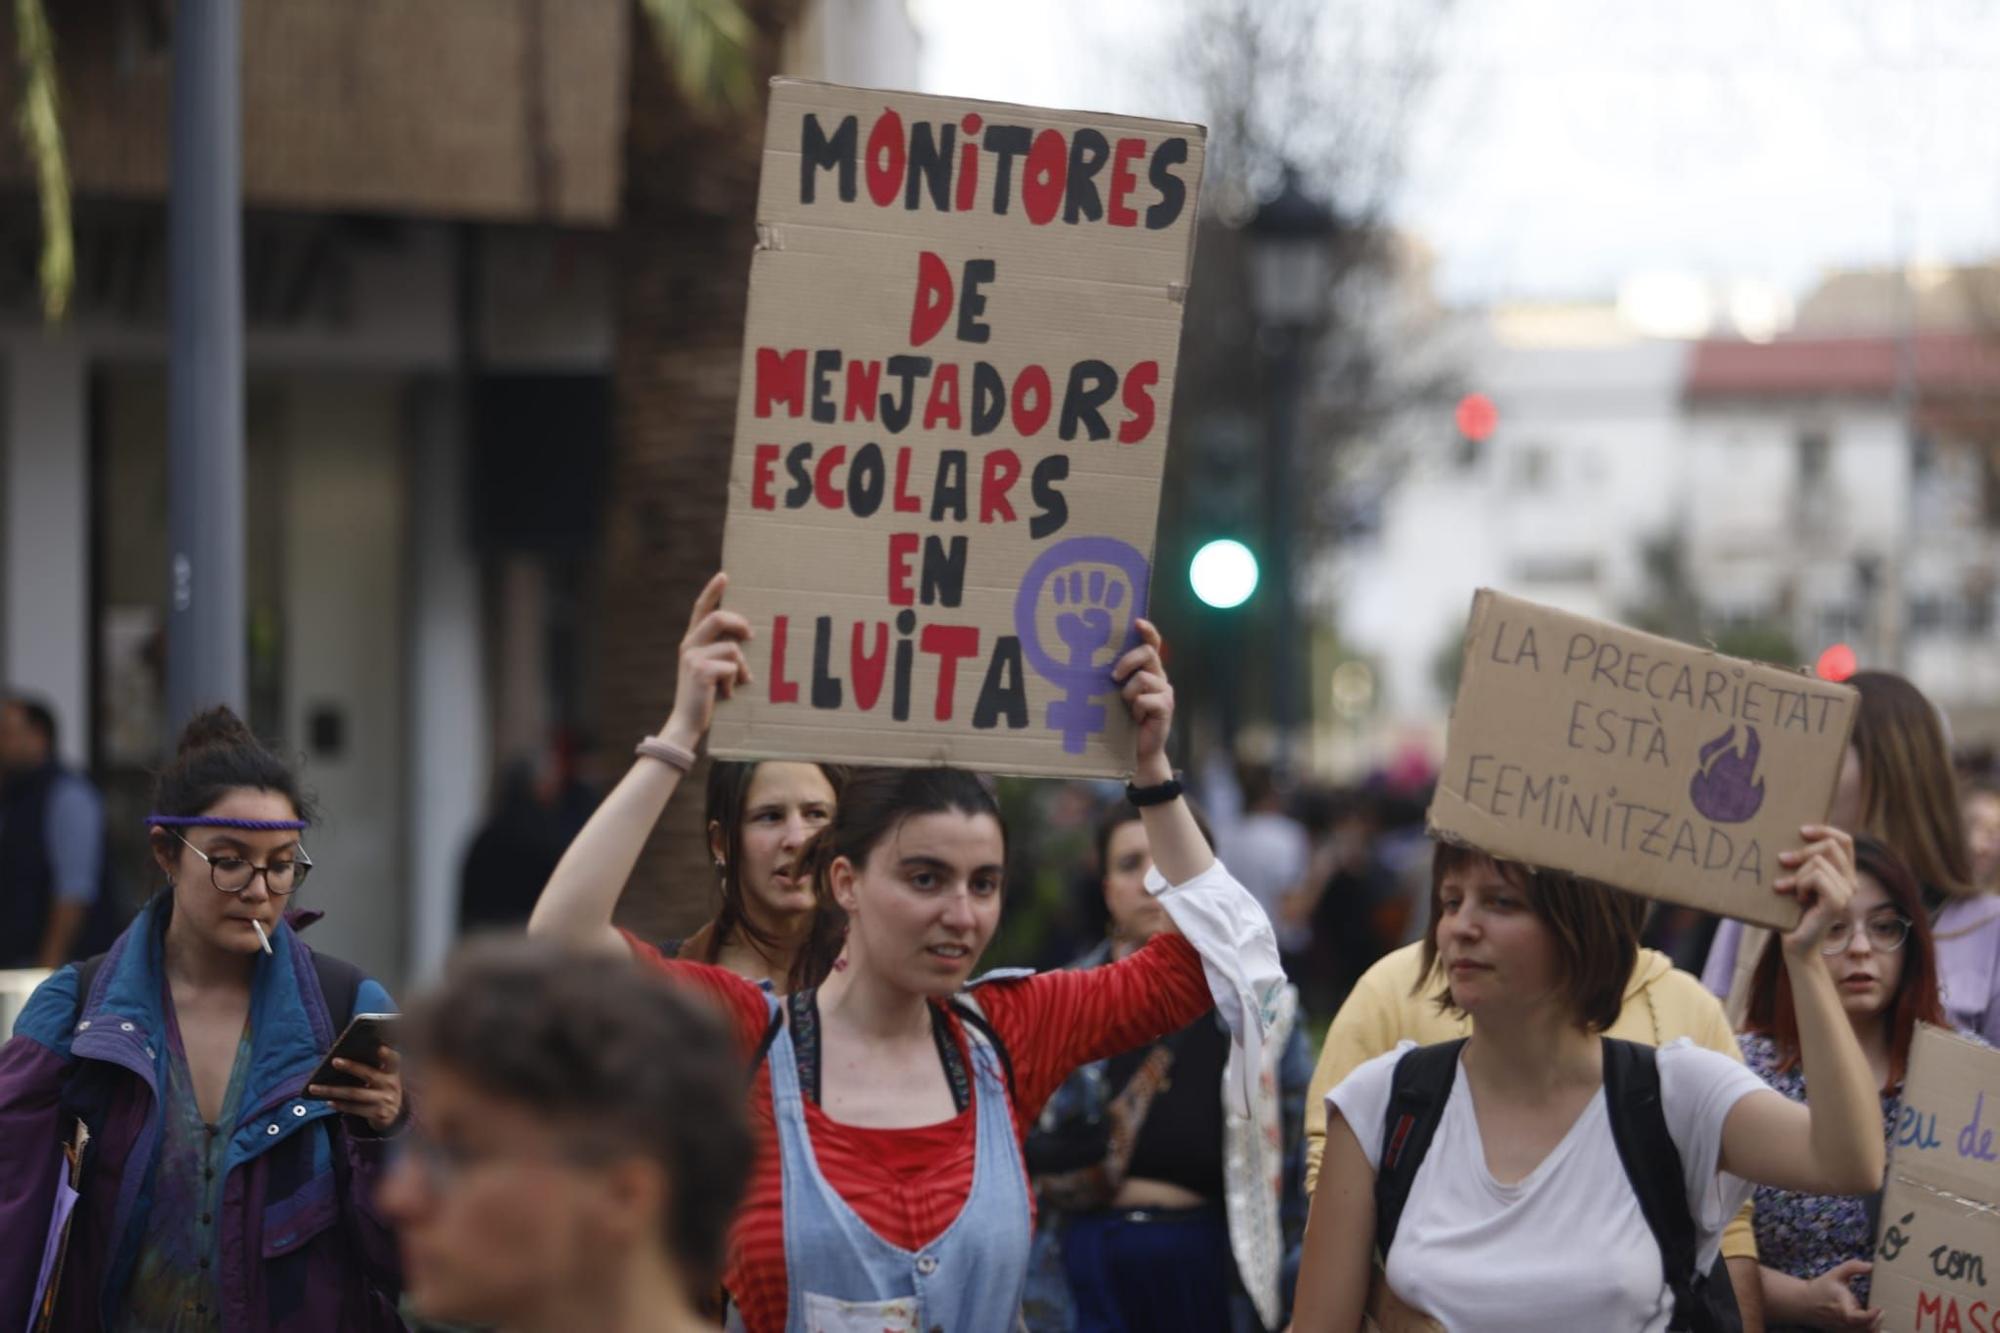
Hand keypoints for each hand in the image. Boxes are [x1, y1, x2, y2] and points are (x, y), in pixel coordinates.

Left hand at [309, 1044, 402, 1132]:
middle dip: (352, 1067)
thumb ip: (373, 1068)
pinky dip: (340, 1105)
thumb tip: (341, 1060)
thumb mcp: (384, 1078)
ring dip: (333, 1090)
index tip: (379, 1047)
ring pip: (355, 1093)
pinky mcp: (378, 1115)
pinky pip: (355, 1109)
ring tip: (314, 1087)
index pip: (394, 1060)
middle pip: (369, 1074)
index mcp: (393, 1072)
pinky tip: (328, 1102)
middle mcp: (391, 1085)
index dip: (388, 1054)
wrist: (394, 1116)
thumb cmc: (381, 1090)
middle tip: (334, 1061)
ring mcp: (385, 1101)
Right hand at [661, 572, 752, 749]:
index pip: (701, 609)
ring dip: (742, 666)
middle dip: (739, 623)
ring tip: (738, 682)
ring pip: (732, 647)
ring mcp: (693, 657)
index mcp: (691, 641)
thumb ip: (721, 650)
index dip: (712, 591)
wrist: (687, 722)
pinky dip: (735, 681)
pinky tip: (726, 694)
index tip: (725, 576)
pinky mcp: (701, 671)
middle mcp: (689, 645)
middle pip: (718, 618)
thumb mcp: (711, 669)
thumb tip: (747, 637)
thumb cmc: (706, 696)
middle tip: (751, 634)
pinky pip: (733, 667)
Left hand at [1112, 620, 1172, 782]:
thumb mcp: (1116, 695)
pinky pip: (1146, 699)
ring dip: (1129, 693)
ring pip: (1144, 678)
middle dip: (1128, 661)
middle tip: (1114, 676)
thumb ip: (1115, 679)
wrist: (1138, 752)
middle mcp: (1160, 677)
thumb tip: (1089, 661)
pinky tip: (1136, 719)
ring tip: (1127, 708)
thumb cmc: (1122, 722)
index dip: (1147, 631)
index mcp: (1148, 670)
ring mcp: (1165, 692)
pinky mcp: (1166, 707)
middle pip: (1148, 653)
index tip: (1136, 622)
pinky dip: (1136, 709)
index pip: (1152, 643)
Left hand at [1776, 824, 1857, 959]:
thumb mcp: (1797, 878)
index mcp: (1844, 874)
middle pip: (1830, 846)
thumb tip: (1796, 832)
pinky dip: (1800, 884)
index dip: (1825, 830)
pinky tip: (1797, 899)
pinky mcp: (1838, 902)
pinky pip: (1817, 877)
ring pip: (1819, 862)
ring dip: (1797, 875)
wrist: (1795, 943)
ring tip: (1790, 890)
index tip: (1801, 830)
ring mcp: (1847, 893)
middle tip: (1782, 861)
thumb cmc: (1790, 909)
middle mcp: (1851, 882)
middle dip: (1802, 851)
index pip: (1845, 841)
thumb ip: (1804, 860)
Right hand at [1802, 1259, 1879, 1329]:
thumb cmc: (1822, 1287)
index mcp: (1842, 1308)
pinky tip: (1872, 1322)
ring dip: (1875, 1326)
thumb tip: (1872, 1266)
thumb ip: (1853, 1267)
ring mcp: (1844, 1330)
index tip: (1879, 1307)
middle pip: (1868, 1328)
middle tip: (1882, 1309)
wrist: (1804, 1303)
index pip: (1858, 1317)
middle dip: (1878, 1320)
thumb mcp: (1836, 1273)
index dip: (1872, 1315)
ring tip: (1878, 1316)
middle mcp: (1844, 1322)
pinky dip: (1869, 1330)